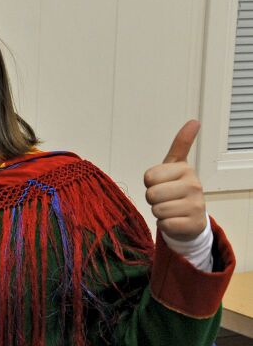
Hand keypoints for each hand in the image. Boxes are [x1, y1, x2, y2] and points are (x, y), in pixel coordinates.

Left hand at [143, 120, 206, 242]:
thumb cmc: (177, 188)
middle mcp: (194, 185)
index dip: (149, 183)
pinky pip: (165, 225)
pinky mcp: (193, 223)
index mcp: (185, 169)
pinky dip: (165, 225)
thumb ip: (181, 144)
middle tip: (165, 198)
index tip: (161, 183)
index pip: (149, 177)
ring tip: (171, 208)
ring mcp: (196, 205)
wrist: (192, 217)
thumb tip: (194, 121)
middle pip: (152, 194)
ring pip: (158, 210)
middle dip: (153, 199)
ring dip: (158, 212)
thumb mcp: (176, 165)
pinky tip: (175, 220)